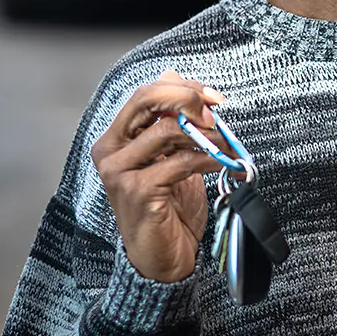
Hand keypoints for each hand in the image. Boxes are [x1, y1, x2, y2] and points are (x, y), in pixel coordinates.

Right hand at [91, 70, 230, 281]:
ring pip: (166, 129)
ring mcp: (120, 172)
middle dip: (188, 98)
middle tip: (216, 111)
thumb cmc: (169, 208)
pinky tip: (223, 164)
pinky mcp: (139, 191)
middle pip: (147, 100)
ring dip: (205, 132)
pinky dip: (208, 158)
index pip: (145, 94)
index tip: (214, 97)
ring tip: (226, 144)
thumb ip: (171, 124)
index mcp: (115, 139)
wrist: (162, 259)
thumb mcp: (172, 158)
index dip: (183, 88)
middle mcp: (110, 151)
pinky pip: (180, 161)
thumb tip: (176, 77)